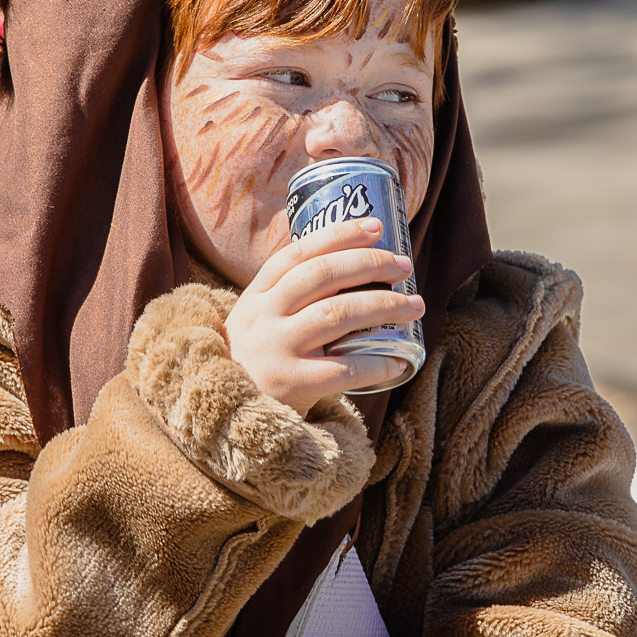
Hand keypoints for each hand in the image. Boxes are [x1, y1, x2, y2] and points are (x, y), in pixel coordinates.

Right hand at [225, 217, 423, 413]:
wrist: (222, 410)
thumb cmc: (255, 358)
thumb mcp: (257, 318)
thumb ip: (289, 295)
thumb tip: (354, 266)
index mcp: (256, 295)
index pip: (297, 254)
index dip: (338, 235)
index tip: (375, 226)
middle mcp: (264, 317)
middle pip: (322, 277)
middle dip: (369, 264)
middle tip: (403, 266)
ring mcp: (277, 350)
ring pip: (337, 314)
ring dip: (384, 305)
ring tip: (414, 305)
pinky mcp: (292, 385)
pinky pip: (344, 369)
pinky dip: (376, 363)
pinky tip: (399, 359)